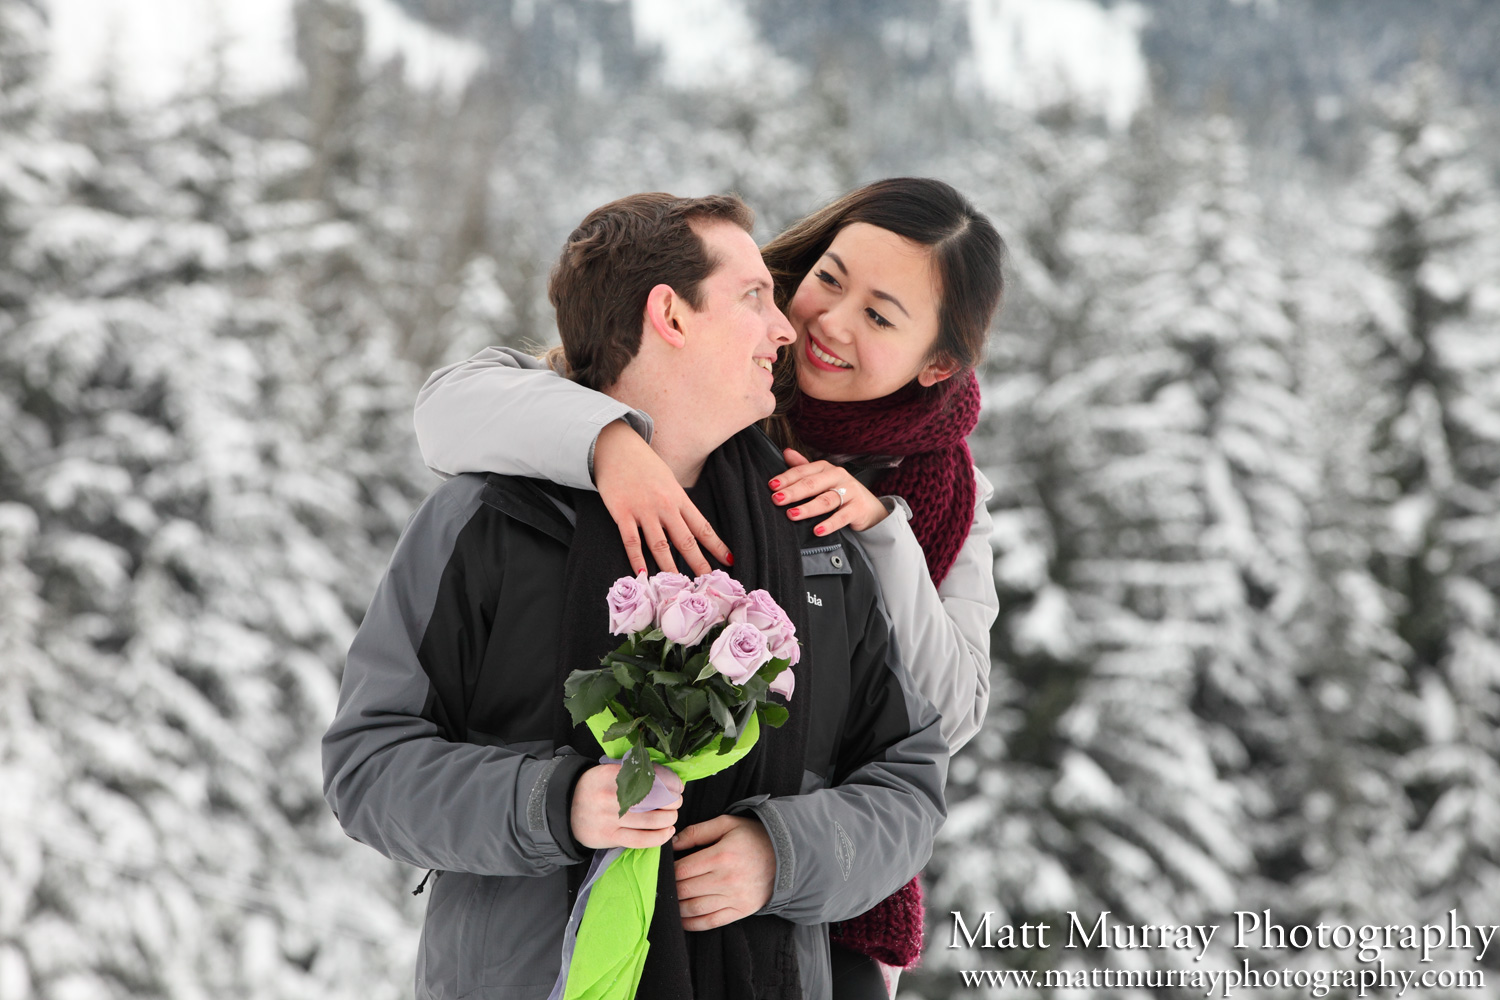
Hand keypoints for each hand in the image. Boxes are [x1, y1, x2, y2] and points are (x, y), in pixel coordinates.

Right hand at [570, 764, 682, 848]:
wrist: (563, 809)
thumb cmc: (592, 788)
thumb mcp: (607, 772)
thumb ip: (633, 773)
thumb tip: (669, 780)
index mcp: (611, 774)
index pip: (650, 777)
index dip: (670, 783)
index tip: (678, 787)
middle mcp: (610, 795)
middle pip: (654, 799)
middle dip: (672, 802)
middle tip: (677, 802)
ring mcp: (609, 818)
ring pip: (650, 821)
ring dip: (669, 819)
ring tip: (672, 816)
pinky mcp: (609, 837)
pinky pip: (641, 840)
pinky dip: (659, 837)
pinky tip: (667, 831)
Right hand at [593, 420, 732, 575]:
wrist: (615, 446)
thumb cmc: (643, 464)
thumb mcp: (668, 480)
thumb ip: (677, 502)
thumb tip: (689, 525)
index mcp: (679, 497)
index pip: (702, 526)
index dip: (716, 545)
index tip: (729, 560)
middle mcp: (664, 505)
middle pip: (685, 540)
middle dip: (699, 563)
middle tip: (709, 582)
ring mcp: (643, 510)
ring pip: (660, 545)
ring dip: (670, 568)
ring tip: (678, 586)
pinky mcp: (622, 513)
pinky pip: (631, 541)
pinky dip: (637, 560)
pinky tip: (643, 576)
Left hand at [672, 815, 775, 930]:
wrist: (786, 855)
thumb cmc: (753, 836)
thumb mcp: (727, 824)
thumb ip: (697, 831)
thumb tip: (672, 843)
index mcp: (721, 855)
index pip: (682, 869)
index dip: (668, 871)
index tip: (664, 870)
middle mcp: (726, 879)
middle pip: (685, 890)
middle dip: (670, 889)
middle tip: (663, 886)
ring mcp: (734, 898)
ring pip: (694, 908)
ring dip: (677, 907)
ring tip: (669, 901)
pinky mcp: (740, 910)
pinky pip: (710, 922)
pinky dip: (692, 923)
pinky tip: (682, 918)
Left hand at [769, 448, 889, 534]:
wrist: (869, 507)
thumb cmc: (840, 491)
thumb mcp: (822, 478)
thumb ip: (803, 467)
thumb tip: (786, 452)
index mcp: (826, 468)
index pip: (803, 471)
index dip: (786, 478)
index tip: (771, 486)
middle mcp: (838, 476)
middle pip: (813, 484)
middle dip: (793, 492)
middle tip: (777, 499)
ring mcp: (850, 492)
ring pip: (826, 500)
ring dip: (808, 508)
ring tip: (792, 515)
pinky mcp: (858, 508)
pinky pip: (842, 517)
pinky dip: (829, 524)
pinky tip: (817, 531)